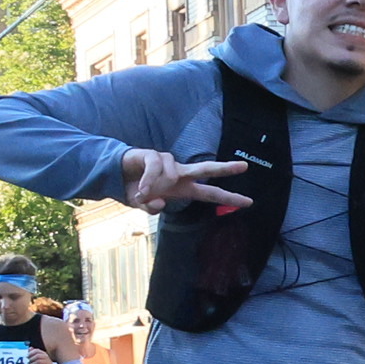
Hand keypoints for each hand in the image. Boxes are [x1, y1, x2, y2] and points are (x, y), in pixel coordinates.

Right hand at [124, 147, 250, 214]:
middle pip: (206, 169)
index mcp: (183, 189)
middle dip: (225, 168)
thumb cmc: (135, 190)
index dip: (228, 198)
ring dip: (155, 187)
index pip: (210, 194)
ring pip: (172, 174)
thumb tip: (158, 203)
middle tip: (245, 166)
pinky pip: (156, 168)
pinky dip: (149, 180)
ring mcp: (168, 163)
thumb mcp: (144, 206)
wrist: (115, 176)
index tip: (248, 202)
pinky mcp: (153, 155)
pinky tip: (141, 188)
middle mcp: (180, 174)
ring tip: (141, 193)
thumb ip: (152, 208)